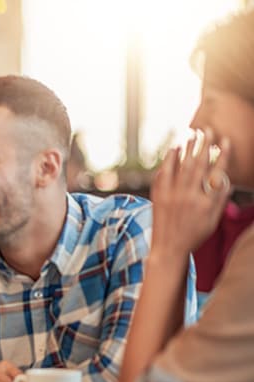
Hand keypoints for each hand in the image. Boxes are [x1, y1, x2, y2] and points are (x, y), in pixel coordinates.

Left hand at [150, 130, 231, 256]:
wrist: (168, 249)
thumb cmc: (194, 235)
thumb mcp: (213, 220)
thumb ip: (220, 200)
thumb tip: (225, 180)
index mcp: (206, 203)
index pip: (216, 173)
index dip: (222, 156)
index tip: (226, 141)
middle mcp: (189, 197)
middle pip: (198, 165)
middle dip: (205, 145)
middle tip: (209, 130)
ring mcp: (172, 196)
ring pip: (181, 167)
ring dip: (188, 149)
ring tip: (193, 134)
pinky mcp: (158, 197)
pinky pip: (163, 174)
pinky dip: (168, 161)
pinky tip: (173, 149)